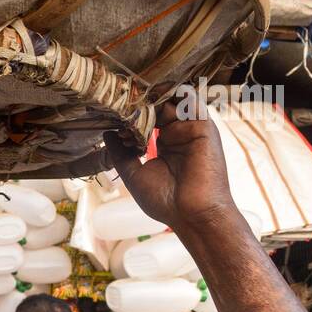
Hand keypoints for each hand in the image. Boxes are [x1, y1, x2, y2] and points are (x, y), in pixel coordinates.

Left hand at [105, 98, 238, 232]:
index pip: (148, 119)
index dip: (131, 115)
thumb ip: (120, 154)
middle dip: (140, 103)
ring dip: (154, 98)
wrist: (192, 216)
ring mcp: (192, 129)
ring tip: (134, 97)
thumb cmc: (166, 202)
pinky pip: (190, 103)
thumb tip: (107, 133)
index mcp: (166, 145)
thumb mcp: (134, 175)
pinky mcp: (203, 127)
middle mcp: (180, 134)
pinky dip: (172, 96)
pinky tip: (153, 98)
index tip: (111, 113)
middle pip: (160, 107)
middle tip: (119, 100)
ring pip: (173, 101)